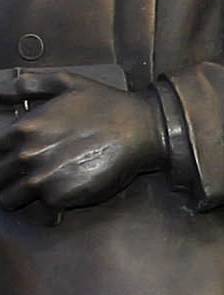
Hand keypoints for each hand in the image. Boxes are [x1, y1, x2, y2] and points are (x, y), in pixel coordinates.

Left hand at [0, 74, 165, 211]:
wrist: (139, 129)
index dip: (3, 156)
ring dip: (20, 198)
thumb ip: (34, 83)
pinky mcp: (61, 198)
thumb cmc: (107, 104)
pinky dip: (47, 212)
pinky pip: (40, 213)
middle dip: (7, 178)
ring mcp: (42, 178)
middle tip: (22, 180)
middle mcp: (27, 154)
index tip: (12, 161)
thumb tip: (12, 87)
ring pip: (9, 199)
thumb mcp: (68, 81)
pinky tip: (56, 207)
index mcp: (24, 127)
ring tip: (34, 196)